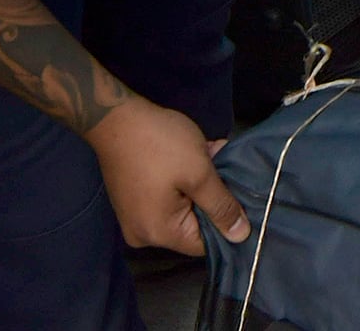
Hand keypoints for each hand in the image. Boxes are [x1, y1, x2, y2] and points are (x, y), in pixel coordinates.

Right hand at [86, 95, 248, 255]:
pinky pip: (168, 198)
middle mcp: (143, 233)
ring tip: (211, 153)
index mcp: (158, 233)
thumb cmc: (159, 144)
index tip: (243, 198)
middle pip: (193, 225)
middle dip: (213, 196)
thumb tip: (241, 236)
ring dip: (201, 183)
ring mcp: (135, 217)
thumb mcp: (200, 173)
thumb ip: (222, 206)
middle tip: (227, 167)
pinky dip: (185, 179)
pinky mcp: (133, 199)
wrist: (116, 117)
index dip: (227, 222)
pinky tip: (197, 154)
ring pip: (183, 207)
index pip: (204, 243)